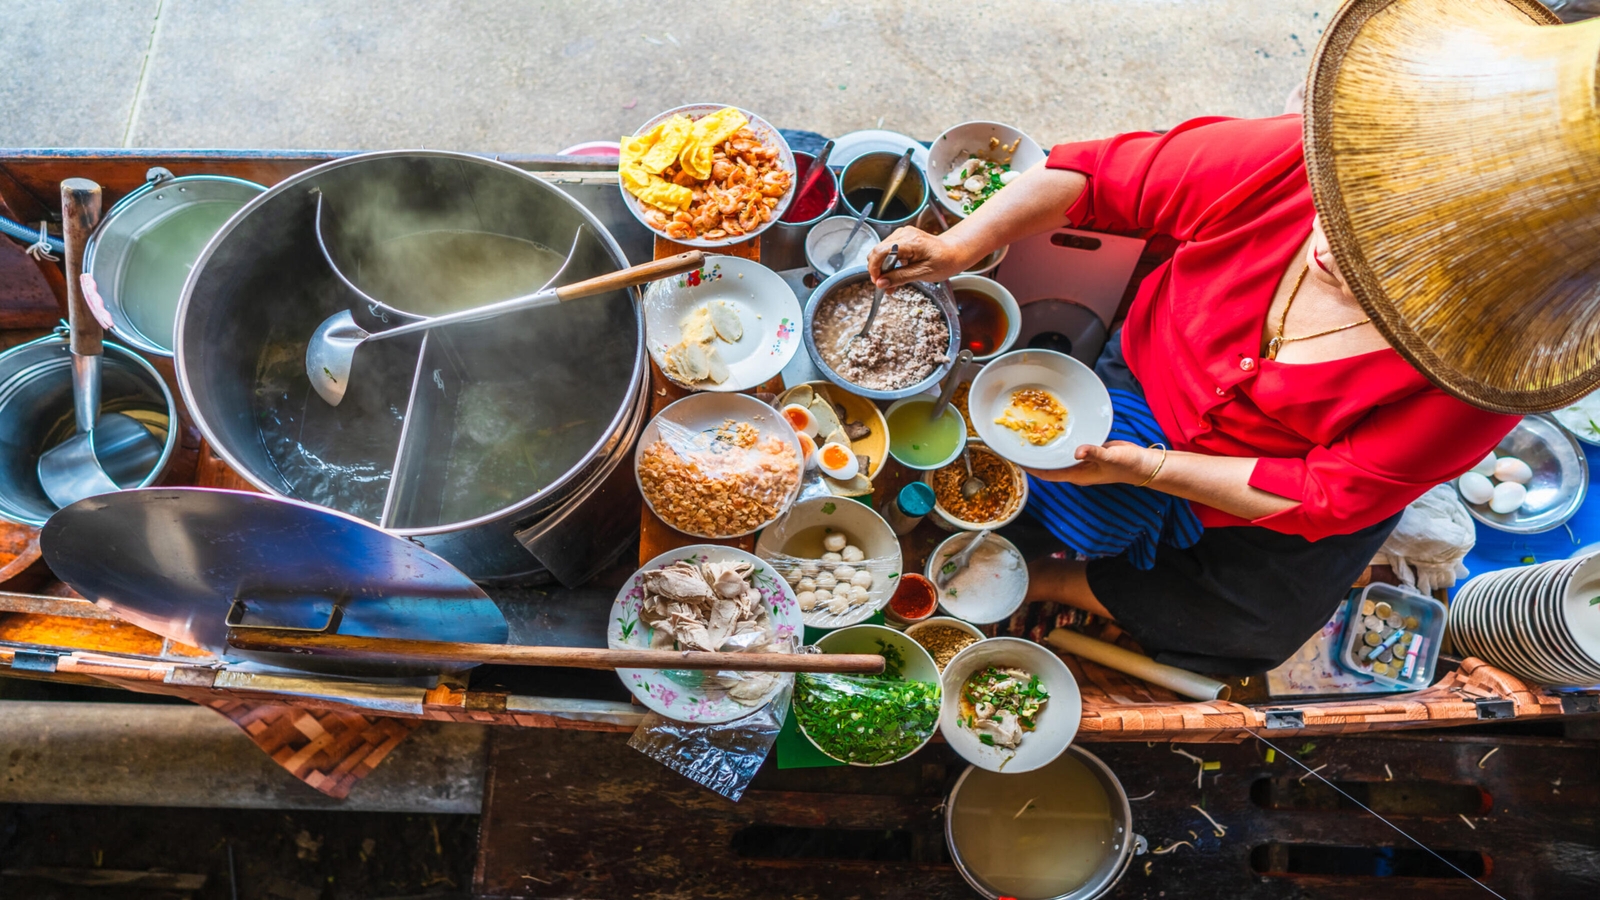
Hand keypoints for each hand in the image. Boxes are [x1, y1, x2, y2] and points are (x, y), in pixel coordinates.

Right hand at [867, 227, 971, 288]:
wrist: (954, 252)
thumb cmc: (944, 261)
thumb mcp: (923, 274)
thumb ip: (900, 277)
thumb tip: (881, 283)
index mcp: (910, 241)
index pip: (880, 251)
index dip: (874, 268)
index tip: (877, 282)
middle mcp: (903, 234)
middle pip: (878, 251)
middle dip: (878, 270)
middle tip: (885, 286)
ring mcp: (902, 235)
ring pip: (881, 253)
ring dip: (884, 269)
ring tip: (892, 284)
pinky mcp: (902, 239)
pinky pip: (888, 252)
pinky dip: (889, 265)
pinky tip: (895, 275)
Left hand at [1024, 441, 1159, 485]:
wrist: (1144, 463)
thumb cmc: (1128, 464)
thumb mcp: (1111, 457)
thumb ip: (1094, 453)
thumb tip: (1077, 452)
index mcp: (1078, 475)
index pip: (1048, 474)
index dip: (1032, 469)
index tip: (1017, 460)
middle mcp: (1077, 470)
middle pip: (1050, 465)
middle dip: (1035, 457)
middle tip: (1019, 443)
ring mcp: (1082, 461)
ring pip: (1059, 455)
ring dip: (1048, 448)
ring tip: (1031, 434)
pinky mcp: (1089, 452)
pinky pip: (1070, 447)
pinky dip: (1062, 440)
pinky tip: (1056, 428)